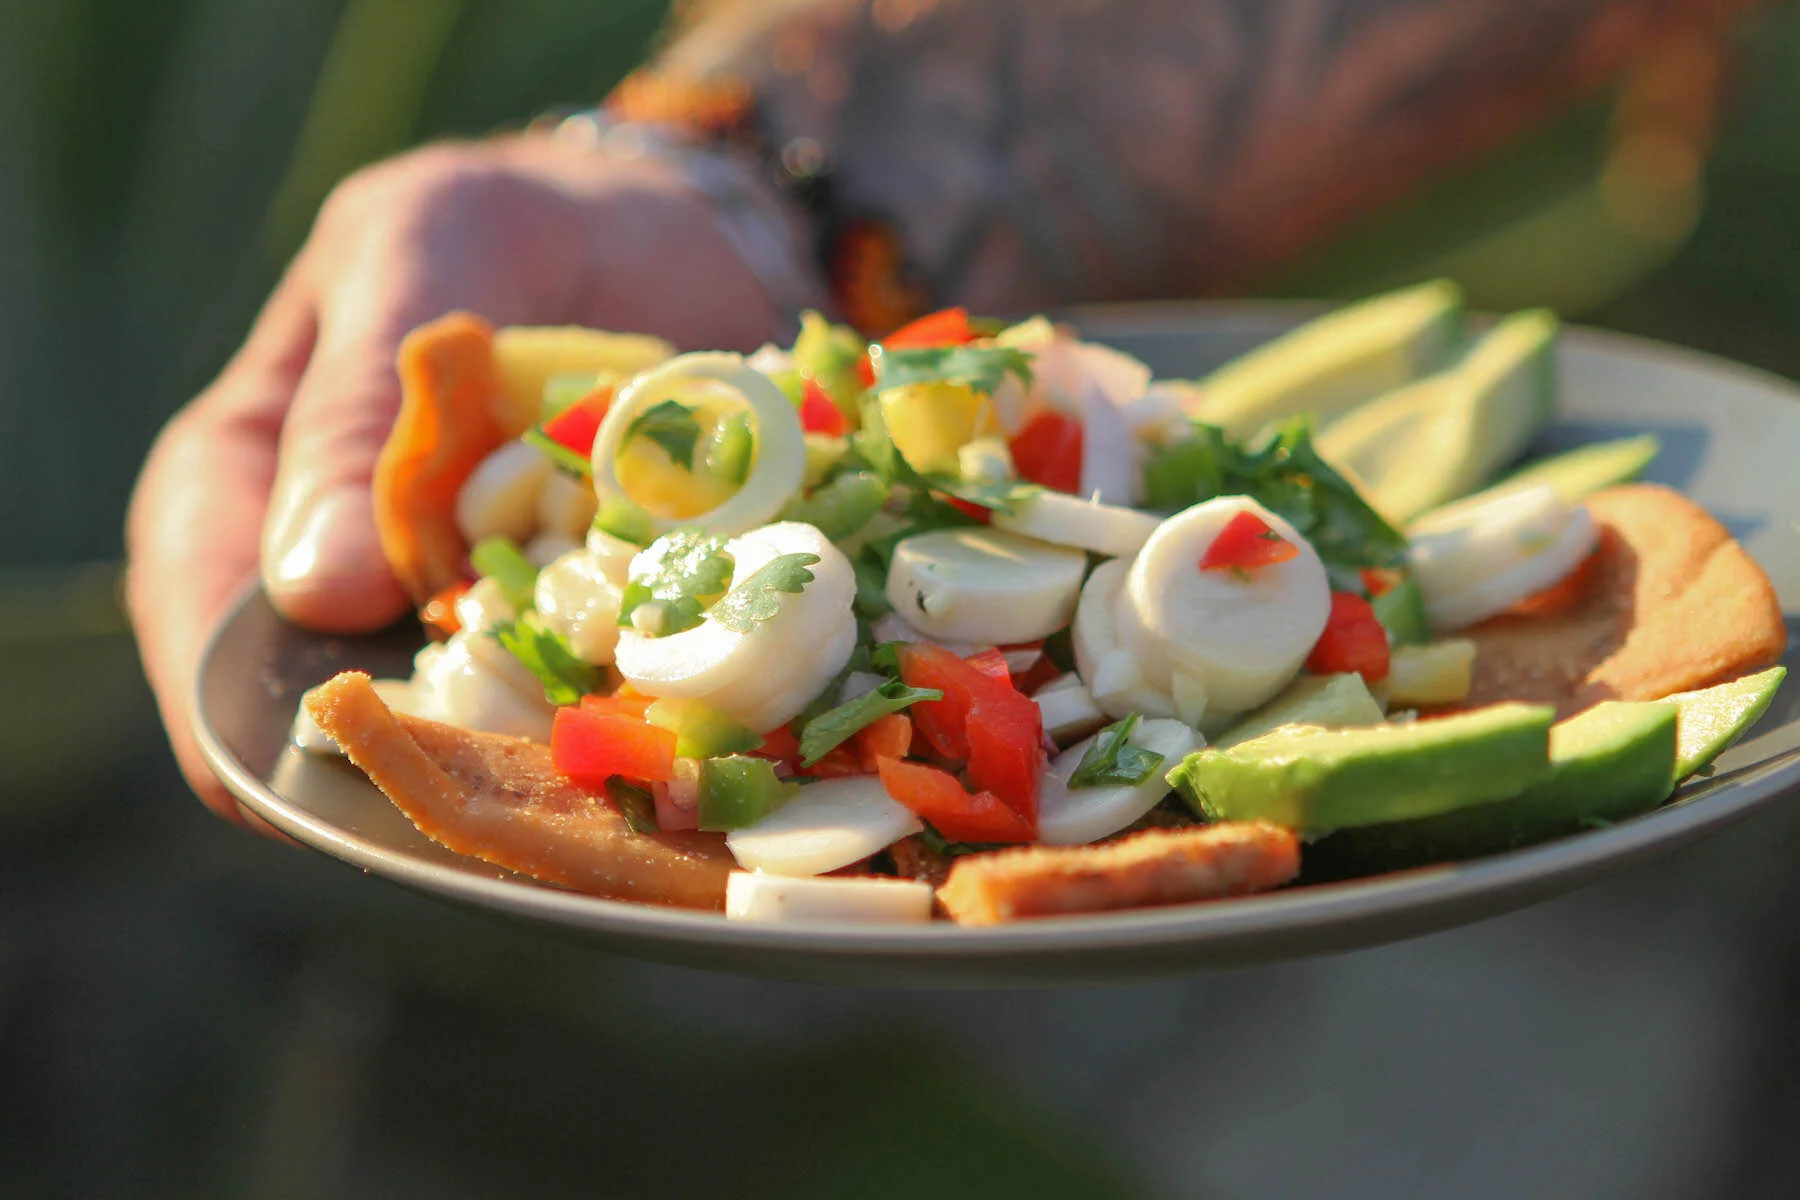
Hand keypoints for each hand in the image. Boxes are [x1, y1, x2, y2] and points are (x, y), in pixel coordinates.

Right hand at [126, 135, 780, 820]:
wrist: (670, 232)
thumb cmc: (513, 221)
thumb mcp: (422, 246)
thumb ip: (360, 399)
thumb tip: (310, 590)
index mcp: (258, 476)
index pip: (209, 623)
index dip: (240, 721)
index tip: (302, 788)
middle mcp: (359, 573)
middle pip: (342, 717)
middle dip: (415, 770)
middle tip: (491, 799)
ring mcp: (475, 617)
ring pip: (478, 738)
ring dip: (536, 771)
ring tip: (598, 785)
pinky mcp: (586, 631)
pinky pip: (593, 709)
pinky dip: (632, 726)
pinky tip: (683, 741)